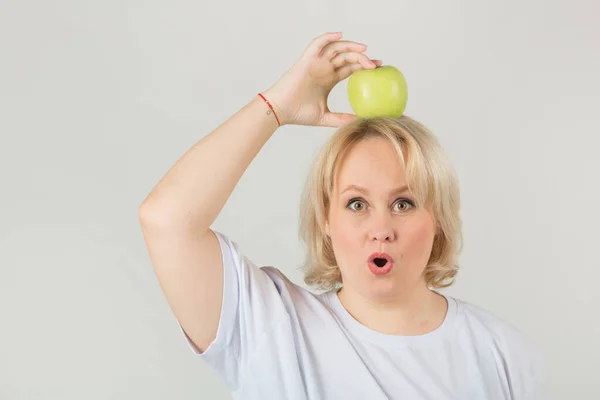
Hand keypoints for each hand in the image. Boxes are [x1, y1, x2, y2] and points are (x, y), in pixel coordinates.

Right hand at [262, 32, 381, 127]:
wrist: (280, 110)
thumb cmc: (298, 114)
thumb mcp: (325, 117)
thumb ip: (341, 118)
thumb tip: (360, 122)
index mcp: (328, 80)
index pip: (350, 68)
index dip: (364, 66)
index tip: (378, 68)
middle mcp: (323, 69)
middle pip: (347, 57)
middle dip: (363, 57)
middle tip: (376, 63)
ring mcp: (316, 63)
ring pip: (336, 48)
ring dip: (351, 46)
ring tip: (364, 50)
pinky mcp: (307, 59)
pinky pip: (318, 43)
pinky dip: (328, 37)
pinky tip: (340, 35)